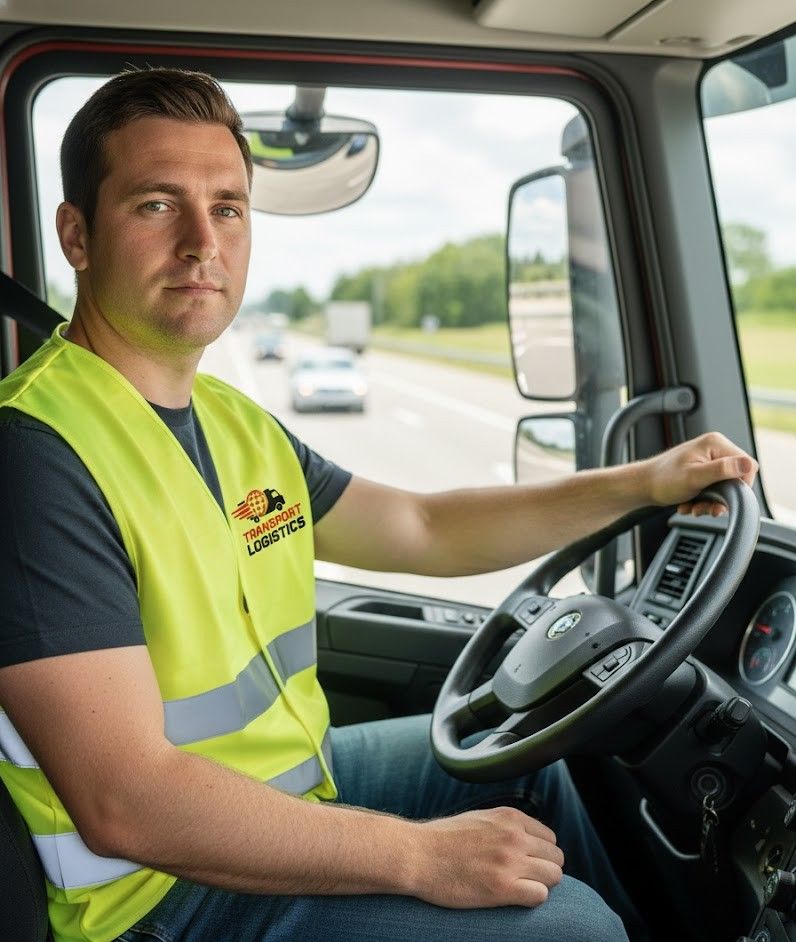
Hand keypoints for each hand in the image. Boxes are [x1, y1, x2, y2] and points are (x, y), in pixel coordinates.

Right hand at [408, 806, 562, 907]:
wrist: (417, 854)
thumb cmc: (442, 839)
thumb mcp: (480, 818)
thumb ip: (506, 826)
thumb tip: (526, 840)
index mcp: (509, 817)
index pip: (549, 838)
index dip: (540, 854)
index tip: (528, 863)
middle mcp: (514, 836)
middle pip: (556, 857)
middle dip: (545, 869)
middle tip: (526, 879)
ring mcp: (509, 862)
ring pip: (554, 876)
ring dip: (541, 884)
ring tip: (521, 888)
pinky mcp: (502, 888)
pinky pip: (540, 895)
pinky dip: (532, 899)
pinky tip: (514, 897)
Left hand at [641, 432, 757, 515]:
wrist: (642, 486)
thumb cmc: (662, 480)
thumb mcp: (694, 477)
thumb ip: (721, 470)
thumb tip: (748, 464)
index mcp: (715, 443)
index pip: (747, 465)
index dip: (740, 485)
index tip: (724, 499)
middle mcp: (714, 448)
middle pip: (736, 478)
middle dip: (721, 498)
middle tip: (703, 507)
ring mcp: (709, 460)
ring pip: (725, 487)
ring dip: (710, 503)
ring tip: (693, 507)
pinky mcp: (703, 471)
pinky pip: (715, 490)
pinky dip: (704, 501)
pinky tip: (689, 504)